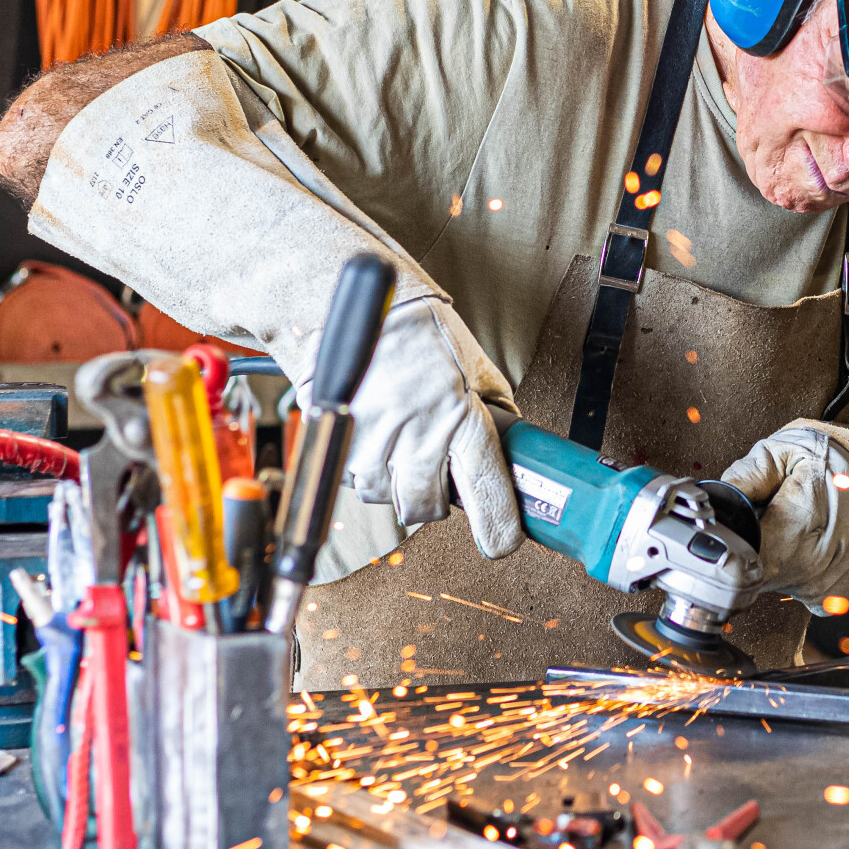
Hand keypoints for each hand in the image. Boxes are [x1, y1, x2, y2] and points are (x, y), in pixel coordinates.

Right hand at [326, 297, 523, 558]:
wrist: (355, 305)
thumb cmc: (419, 328)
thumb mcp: (473, 361)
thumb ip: (494, 405)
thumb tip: (512, 442)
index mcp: (457, 411)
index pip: (485, 486)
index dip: (498, 526)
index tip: (503, 543)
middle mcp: (414, 428)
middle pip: (425, 507)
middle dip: (434, 505)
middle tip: (439, 477)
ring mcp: (371, 435)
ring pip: (384, 498)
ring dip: (395, 486)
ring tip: (402, 449)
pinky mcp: (336, 435)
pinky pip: (351, 478)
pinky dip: (364, 471)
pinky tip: (375, 441)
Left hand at [720, 420, 848, 611]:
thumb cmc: (840, 462)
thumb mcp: (789, 447)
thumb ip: (748, 472)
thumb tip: (717, 497)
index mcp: (803, 518)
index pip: (745, 557)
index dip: (731, 546)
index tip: (733, 532)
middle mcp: (820, 558)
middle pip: (758, 576)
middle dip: (754, 552)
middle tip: (768, 522)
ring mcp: (834, 581)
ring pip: (779, 589)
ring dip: (776, 565)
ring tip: (794, 531)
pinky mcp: (843, 594)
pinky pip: (804, 596)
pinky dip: (799, 577)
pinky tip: (810, 549)